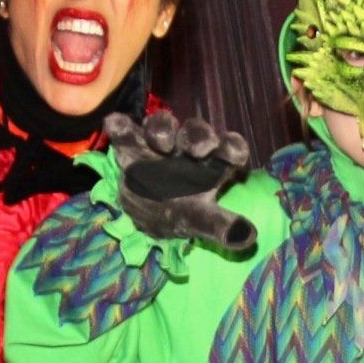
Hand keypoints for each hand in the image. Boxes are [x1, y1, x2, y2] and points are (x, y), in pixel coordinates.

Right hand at [104, 110, 255, 256]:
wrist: (146, 211)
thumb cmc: (182, 209)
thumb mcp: (200, 220)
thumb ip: (222, 226)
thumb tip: (249, 238)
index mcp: (212, 162)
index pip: (229, 147)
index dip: (233, 147)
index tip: (234, 157)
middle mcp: (187, 146)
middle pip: (196, 132)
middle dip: (199, 136)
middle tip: (200, 149)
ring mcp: (158, 143)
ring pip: (163, 125)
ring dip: (163, 129)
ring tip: (162, 144)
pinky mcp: (131, 143)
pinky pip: (125, 130)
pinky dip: (120, 125)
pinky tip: (115, 124)